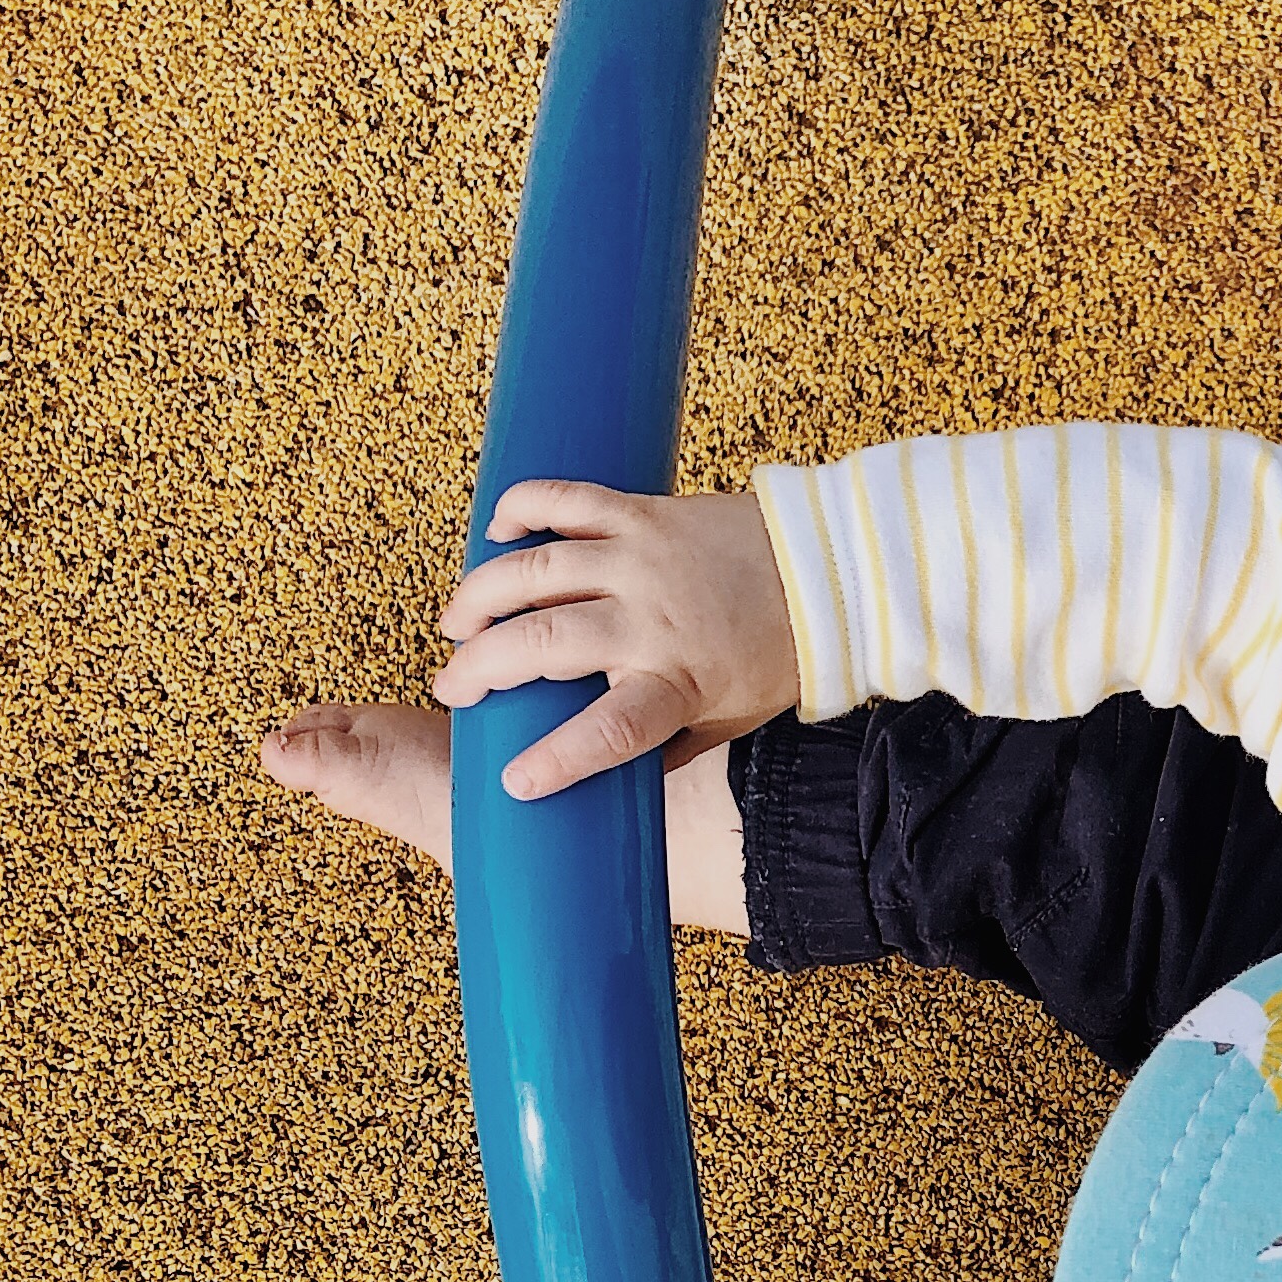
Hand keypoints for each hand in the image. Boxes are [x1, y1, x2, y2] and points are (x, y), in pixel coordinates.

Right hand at [432, 481, 797, 799]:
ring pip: (535, 571)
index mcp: (679, 681)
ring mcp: (641, 560)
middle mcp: (652, 619)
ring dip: (481, 596)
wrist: (829, 572)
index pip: (609, 730)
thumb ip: (667, 747)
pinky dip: (521, 509)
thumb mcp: (730, 720)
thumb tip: (607, 780)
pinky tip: (497, 534)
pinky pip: (564, 500)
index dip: (558, 759)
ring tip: (456, 624)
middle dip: (481, 669)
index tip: (515, 782)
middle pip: (545, 644)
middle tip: (453, 688)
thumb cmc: (779, 654)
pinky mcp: (642, 513)